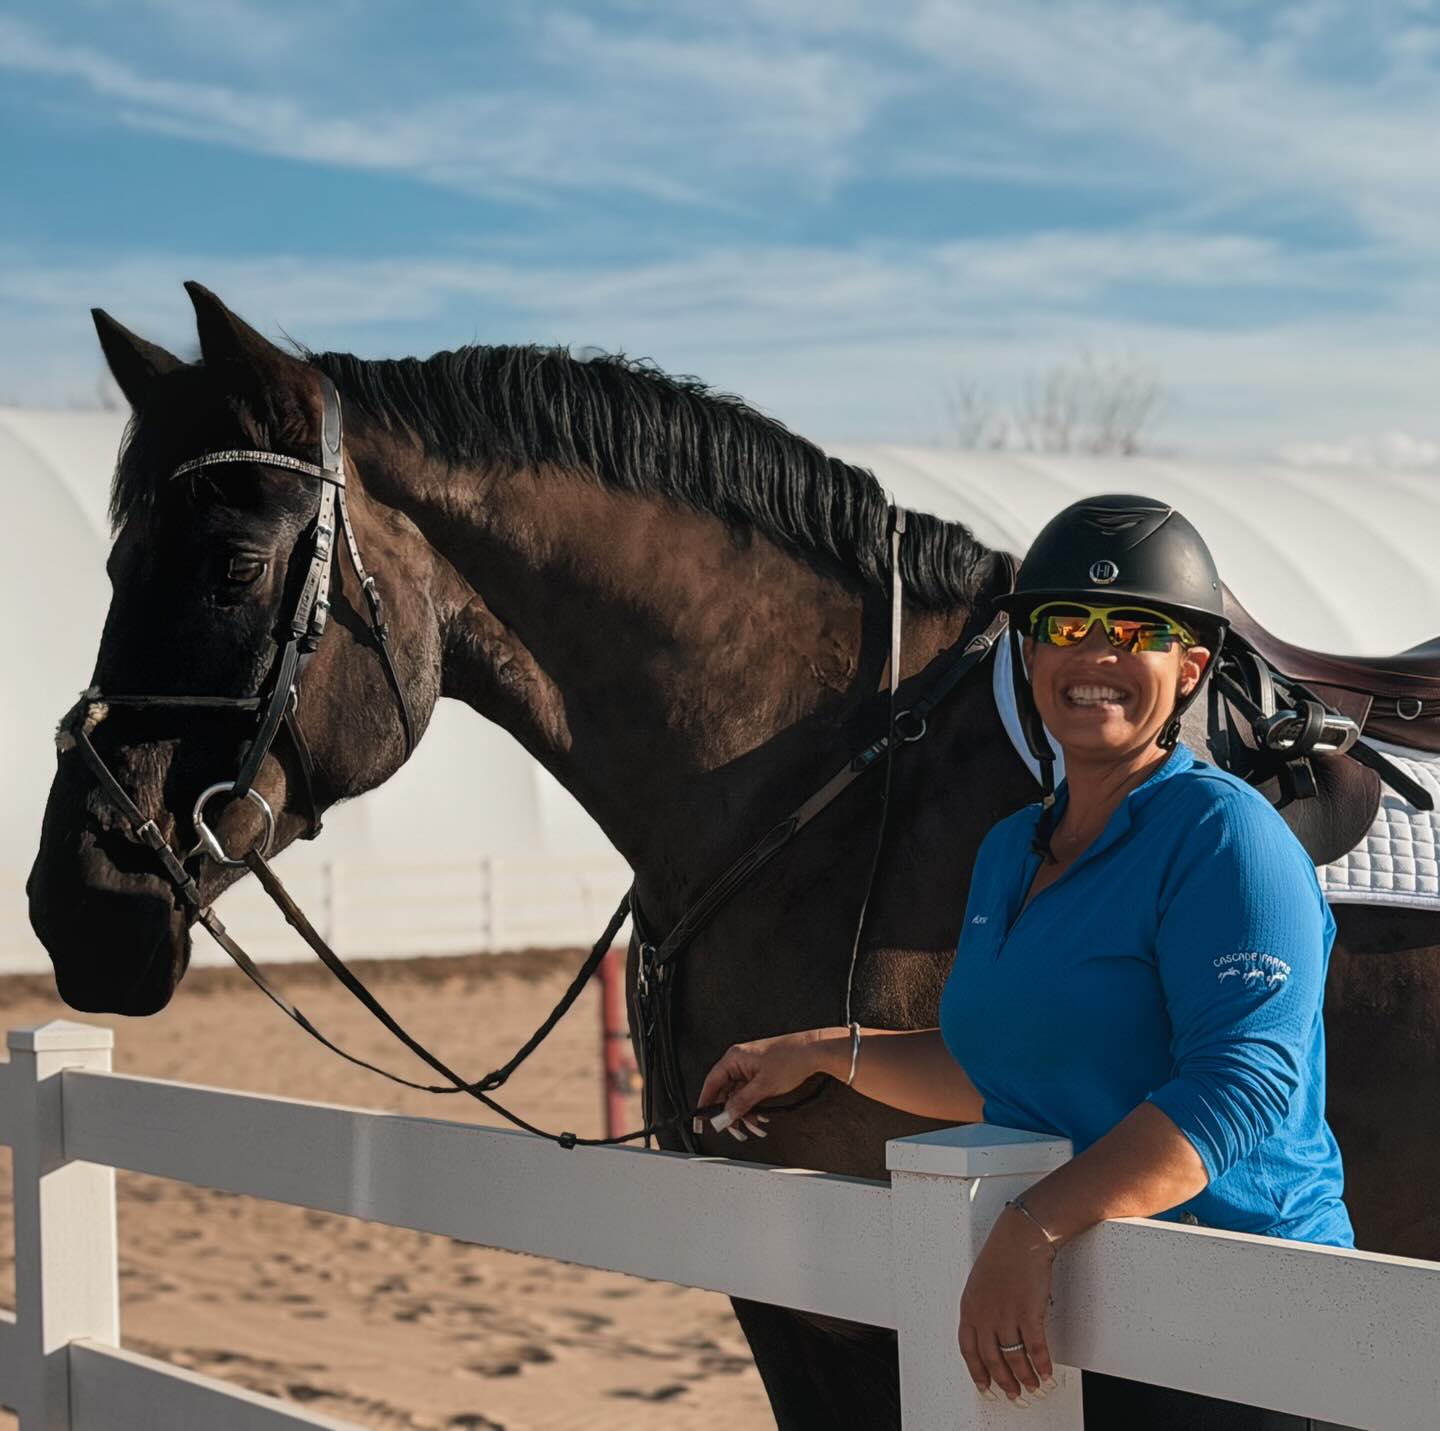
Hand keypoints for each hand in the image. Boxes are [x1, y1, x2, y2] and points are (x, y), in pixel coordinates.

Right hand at [696, 1028, 835, 1137]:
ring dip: (745, 1113)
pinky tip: (761, 1116)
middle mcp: (740, 1061)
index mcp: (734, 1058)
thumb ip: (741, 1102)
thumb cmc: (791, 1058)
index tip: (702, 1119)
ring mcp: (750, 1068)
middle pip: (725, 1092)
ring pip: (738, 1096)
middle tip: (734, 1129)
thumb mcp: (763, 1086)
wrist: (814, 1052)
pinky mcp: (760, 1074)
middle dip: (730, 1113)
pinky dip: (753, 1107)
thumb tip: (725, 1115)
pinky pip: (750, 1094)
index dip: (705, 1102)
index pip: (712, 1083)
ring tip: (753, 1126)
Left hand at [957, 1206, 1057, 1406]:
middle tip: (1013, 1392)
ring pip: (1014, 1358)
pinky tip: (1046, 1372)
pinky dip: (1042, 1364)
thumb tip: (989, 1333)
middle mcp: (985, 1314)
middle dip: (1004, 1380)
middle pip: (992, 1359)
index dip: (977, 1371)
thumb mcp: (980, 1282)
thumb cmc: (1003, 1254)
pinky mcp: (1029, 1313)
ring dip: (1024, 1377)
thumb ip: (981, 1308)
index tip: (985, 1385)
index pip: (968, 1349)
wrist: (1022, 1236)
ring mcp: (1006, 1314)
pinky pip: (1036, 1348)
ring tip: (1032, 1386)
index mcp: (969, 1306)